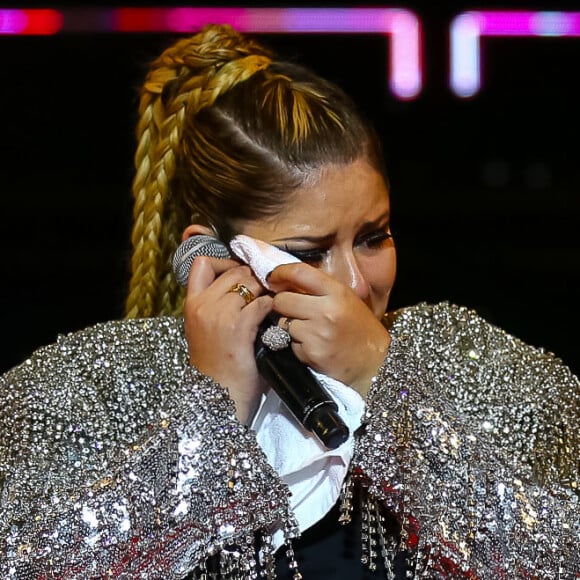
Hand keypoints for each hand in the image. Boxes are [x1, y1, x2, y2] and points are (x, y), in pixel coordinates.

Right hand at [183, 256, 271, 423]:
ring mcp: (219, 314)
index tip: (237, 275)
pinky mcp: (238, 326)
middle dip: (252, 278)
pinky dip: (271, 308)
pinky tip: (271, 319)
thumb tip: (243, 288)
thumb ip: (216, 308)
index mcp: (191, 305)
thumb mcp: (206, 332)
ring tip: (268, 304)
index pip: (201, 263)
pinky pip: (261, 303)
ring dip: (263, 291)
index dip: (223, 262)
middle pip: (233, 270)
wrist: (217, 399)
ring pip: (249, 282)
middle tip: (262, 292)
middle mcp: (202, 305)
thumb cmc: (216, 369)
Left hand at [267, 263, 389, 397]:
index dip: (280, 272)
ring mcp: (317, 333)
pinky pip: (290, 343)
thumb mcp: (347, 300)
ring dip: (289, 326)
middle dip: (281, 304)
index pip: (300, 272)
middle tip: (290, 309)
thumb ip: (320, 289)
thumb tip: (286, 281)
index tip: (273, 277)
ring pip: (282, 323)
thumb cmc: (360, 329)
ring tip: (308, 331)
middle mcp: (326, 311)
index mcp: (337, 293)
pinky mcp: (311, 353)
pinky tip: (313, 346)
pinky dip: (296, 345)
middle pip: (282, 300)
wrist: (374, 363)